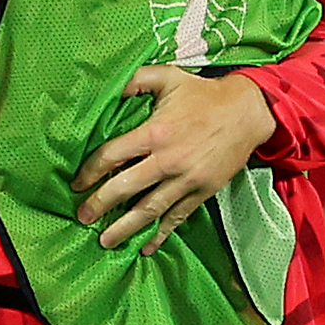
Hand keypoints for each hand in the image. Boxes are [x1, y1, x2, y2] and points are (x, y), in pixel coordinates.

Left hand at [71, 66, 275, 249]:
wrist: (248, 112)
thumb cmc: (203, 94)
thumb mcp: (167, 77)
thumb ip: (135, 80)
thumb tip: (108, 87)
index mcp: (155, 132)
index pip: (112, 156)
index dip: (90, 171)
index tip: (77, 184)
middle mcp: (168, 160)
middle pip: (125, 188)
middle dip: (100, 205)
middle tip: (82, 217)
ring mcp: (186, 180)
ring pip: (149, 209)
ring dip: (125, 228)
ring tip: (105, 241)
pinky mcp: (202, 191)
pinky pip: (177, 217)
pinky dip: (161, 234)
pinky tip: (146, 247)